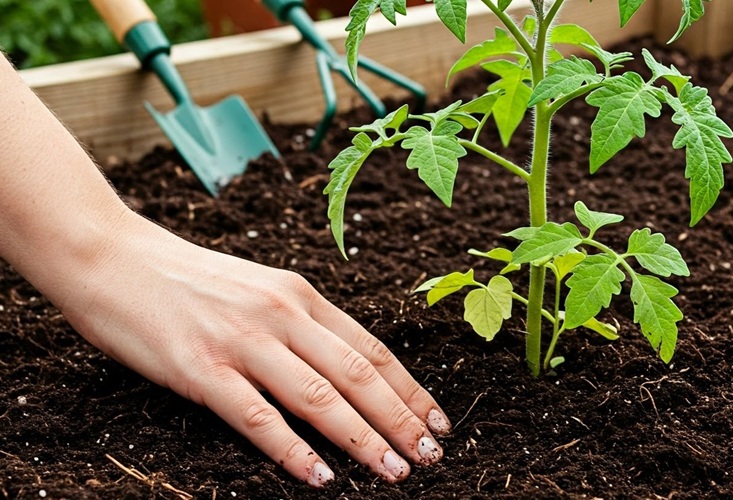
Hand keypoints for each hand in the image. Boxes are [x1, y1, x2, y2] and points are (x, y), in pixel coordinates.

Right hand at [57, 214, 449, 486]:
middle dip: (401, 420)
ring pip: (320, 397)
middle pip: (358, 374)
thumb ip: (300, 323)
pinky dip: (294, 451)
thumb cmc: (185, 279)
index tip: (438, 422)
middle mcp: (281, 314)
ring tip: (395, 471)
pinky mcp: (201, 368)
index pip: (372, 349)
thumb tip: (347, 367)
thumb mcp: (258, 288)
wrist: (109, 255)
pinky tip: (320, 477)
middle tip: (431, 456)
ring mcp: (242, 341)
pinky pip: (258, 417)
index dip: (410, 389)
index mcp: (300, 294)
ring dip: (363, 439)